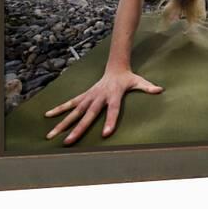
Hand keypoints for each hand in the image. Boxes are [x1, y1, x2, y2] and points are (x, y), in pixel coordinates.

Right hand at [44, 68, 163, 144]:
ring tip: (51, 135)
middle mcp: (99, 97)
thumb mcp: (139, 81)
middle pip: (88, 115)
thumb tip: (160, 89)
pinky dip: (59, 109)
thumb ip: (148, 87)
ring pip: (74, 111)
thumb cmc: (128, 78)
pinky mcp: (84, 96)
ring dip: (62, 123)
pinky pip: (70, 104)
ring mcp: (89, 96)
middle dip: (78, 129)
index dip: (110, 121)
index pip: (113, 110)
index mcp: (113, 95)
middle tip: (69, 142)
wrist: (115, 66)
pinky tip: (48, 116)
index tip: (106, 134)